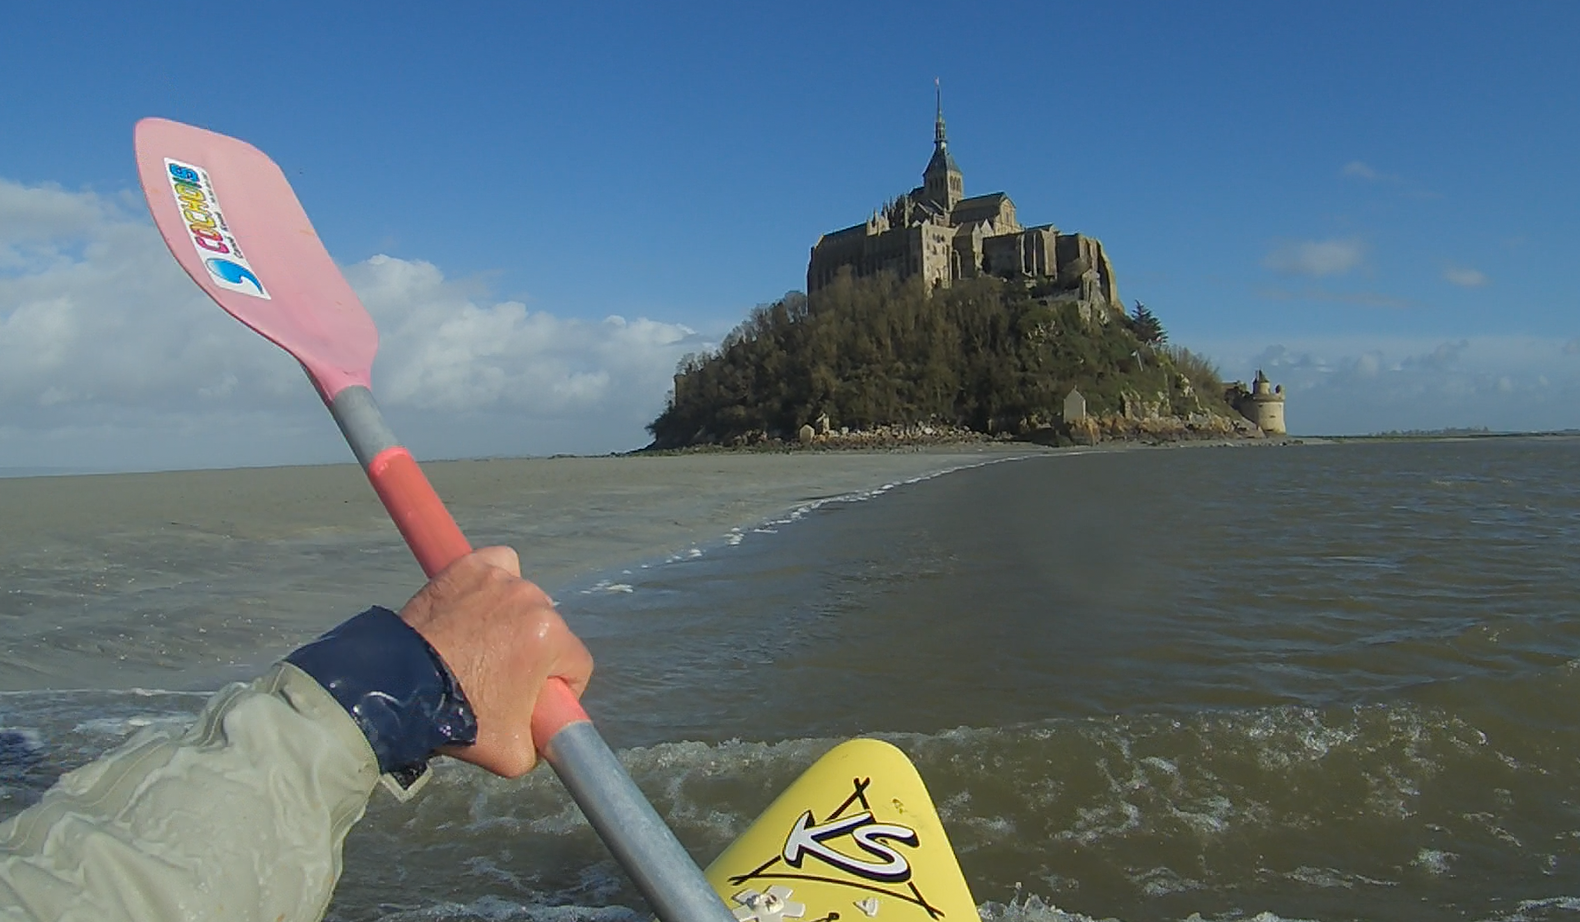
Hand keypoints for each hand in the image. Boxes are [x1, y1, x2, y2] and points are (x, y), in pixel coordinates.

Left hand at [396, 546, 593, 777]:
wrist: (400, 690)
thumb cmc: (458, 717)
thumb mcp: (515, 755)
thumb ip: (543, 745)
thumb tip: (548, 737)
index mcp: (552, 639)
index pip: (578, 665)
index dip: (561, 688)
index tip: (536, 700)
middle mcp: (532, 600)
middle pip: (550, 631)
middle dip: (533, 654)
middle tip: (501, 678)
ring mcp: (499, 580)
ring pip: (524, 600)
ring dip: (512, 620)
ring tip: (481, 645)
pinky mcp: (470, 567)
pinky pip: (499, 566)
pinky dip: (494, 583)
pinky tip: (480, 603)